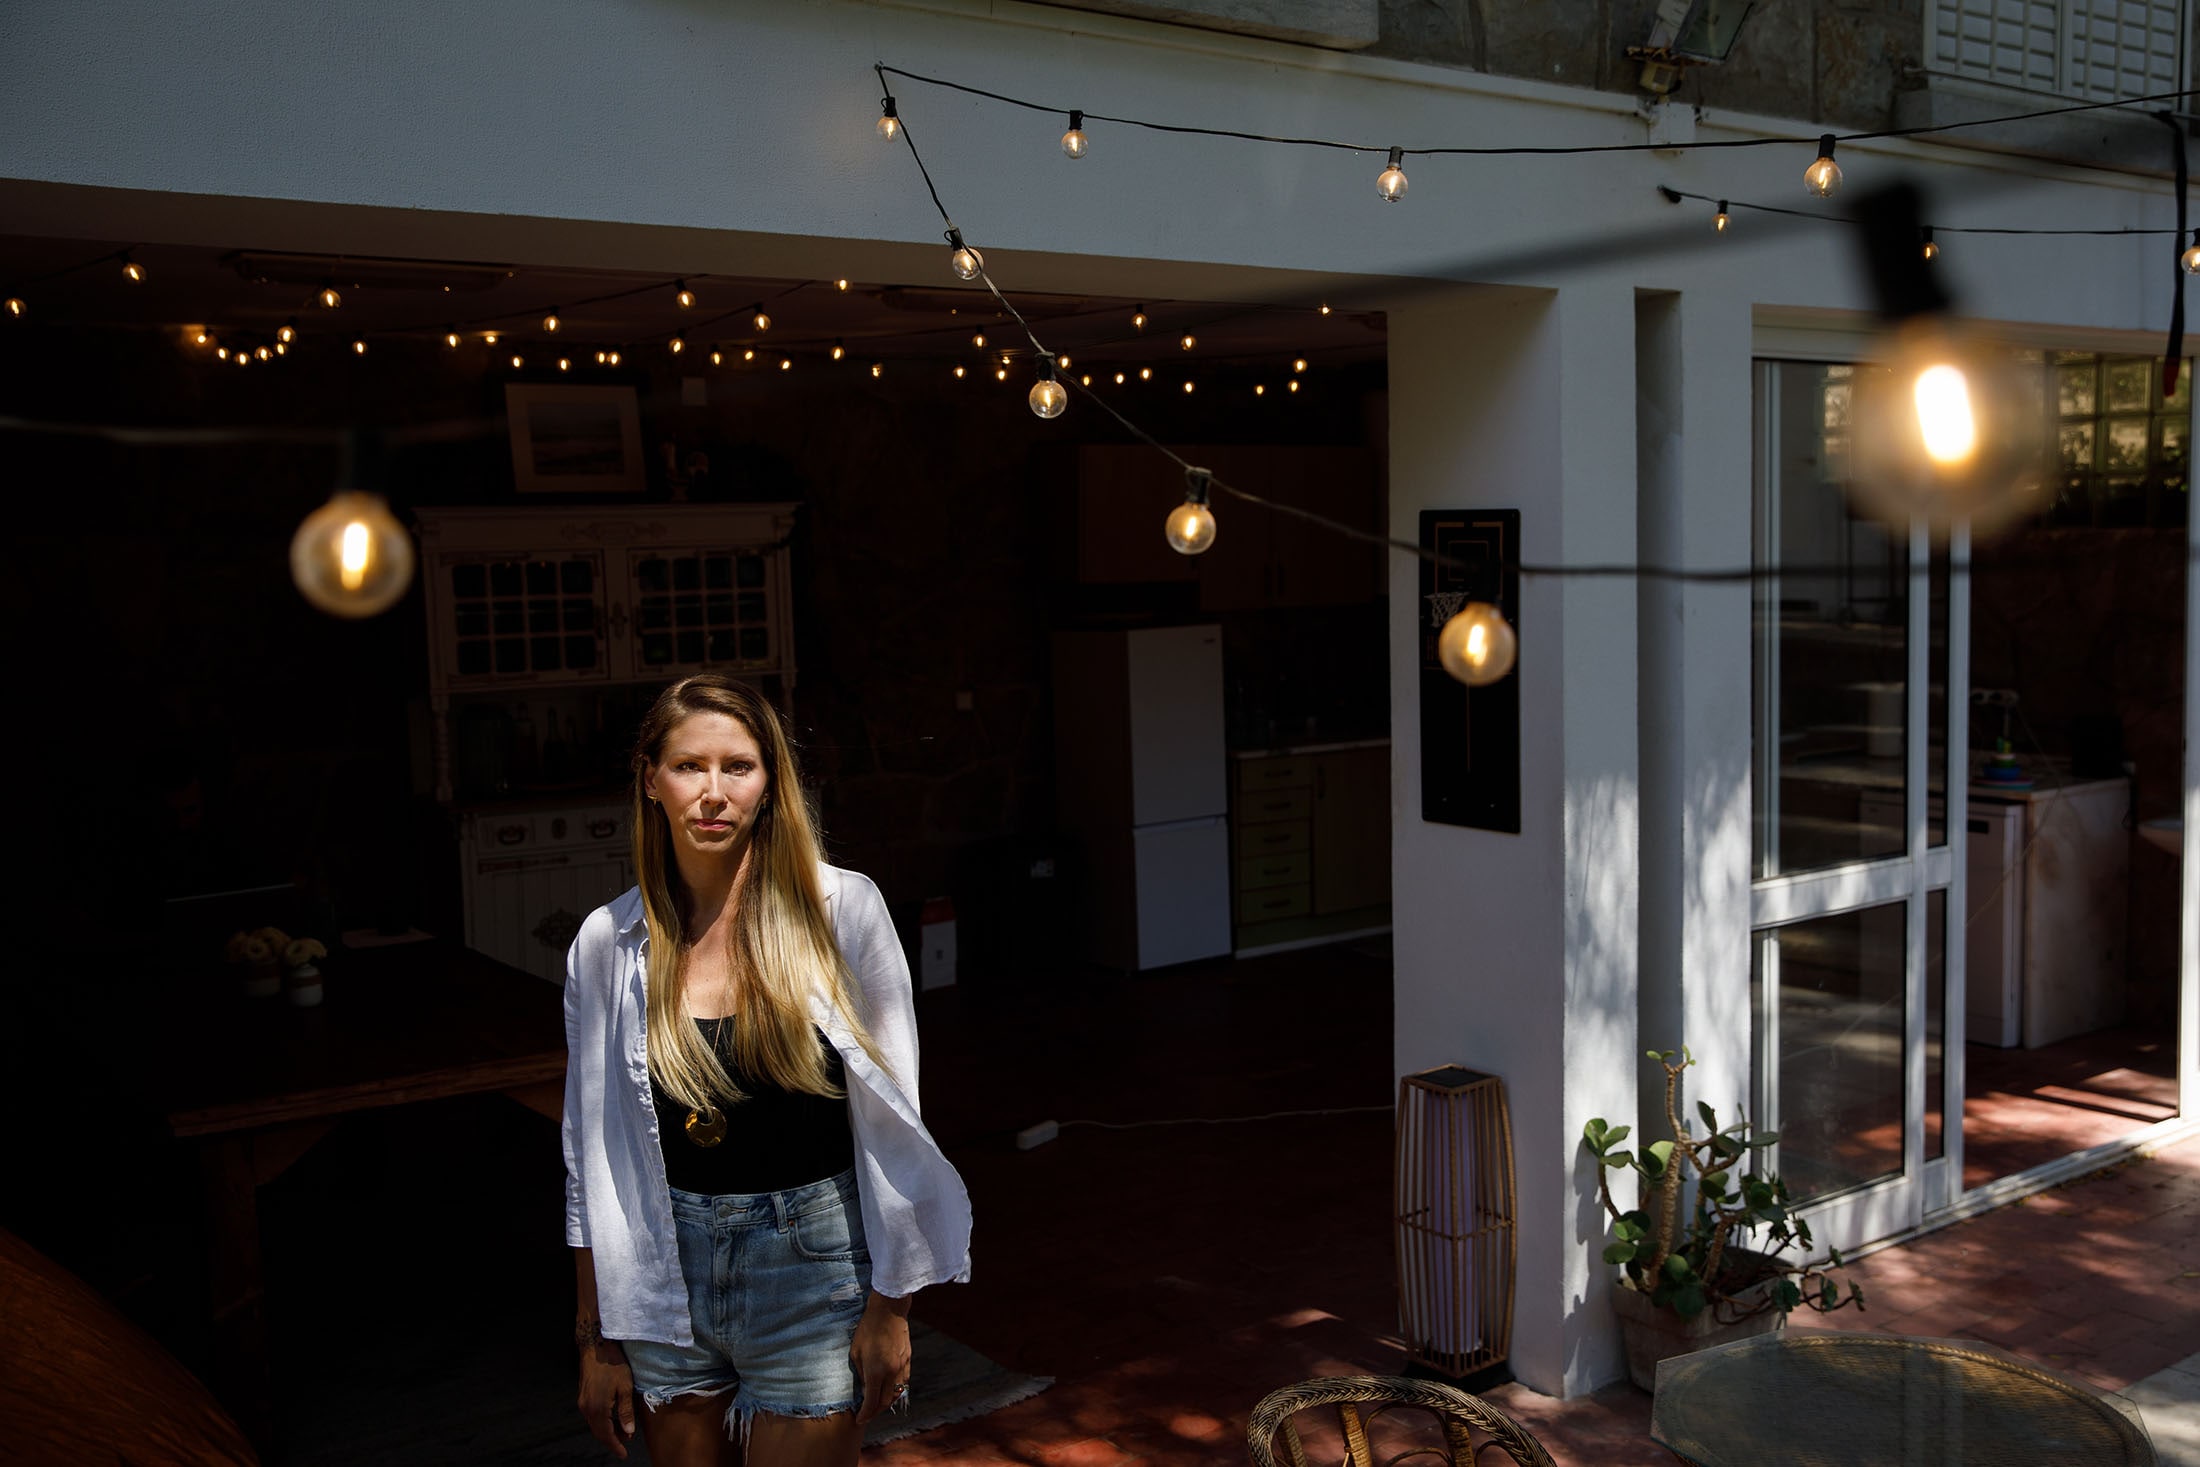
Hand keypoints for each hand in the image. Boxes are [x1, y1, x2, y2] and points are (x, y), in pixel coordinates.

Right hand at [577, 1341, 637, 1458]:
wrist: (596, 1346)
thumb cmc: (613, 1364)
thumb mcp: (625, 1387)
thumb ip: (626, 1412)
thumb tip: (628, 1432)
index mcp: (597, 1409)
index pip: (606, 1435)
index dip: (615, 1446)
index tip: (624, 1454)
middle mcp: (587, 1409)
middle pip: (599, 1432)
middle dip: (611, 1440)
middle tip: (625, 1445)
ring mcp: (583, 1402)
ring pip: (595, 1424)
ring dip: (607, 1430)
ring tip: (622, 1432)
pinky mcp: (583, 1396)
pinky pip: (592, 1416)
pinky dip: (602, 1421)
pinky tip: (612, 1418)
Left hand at [850, 1294, 912, 1424]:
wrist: (889, 1310)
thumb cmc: (867, 1328)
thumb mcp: (856, 1352)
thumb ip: (861, 1373)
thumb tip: (864, 1387)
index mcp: (876, 1372)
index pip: (872, 1402)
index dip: (865, 1414)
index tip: (859, 1420)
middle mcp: (891, 1372)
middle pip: (886, 1402)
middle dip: (876, 1412)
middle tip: (867, 1415)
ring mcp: (902, 1366)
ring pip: (897, 1393)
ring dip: (887, 1402)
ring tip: (877, 1403)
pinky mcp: (908, 1359)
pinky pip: (903, 1381)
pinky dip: (896, 1390)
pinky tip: (889, 1388)